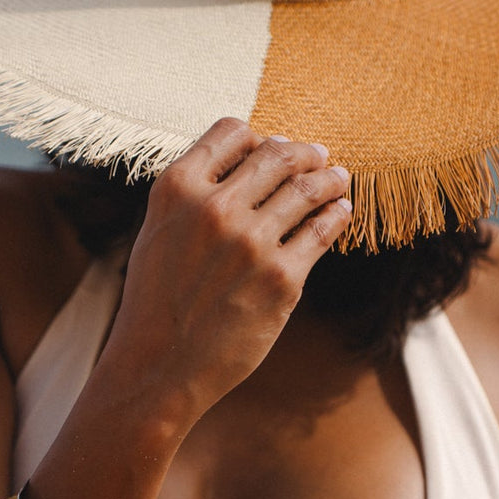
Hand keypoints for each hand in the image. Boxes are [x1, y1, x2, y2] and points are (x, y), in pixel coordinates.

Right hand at [103, 118, 351, 419]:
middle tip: (319, 157)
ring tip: (338, 179)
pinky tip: (341, 211)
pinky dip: (337, 214)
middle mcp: (214, 207)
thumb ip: (195, 193)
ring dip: (329, 179)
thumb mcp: (158, 231)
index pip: (231, 131)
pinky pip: (322, 230)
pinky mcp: (282, 277)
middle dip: (304, 153)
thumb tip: (253, 159)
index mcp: (176, 188)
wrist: (158, 367)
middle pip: (277, 155)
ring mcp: (250, 242)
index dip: (258, 136)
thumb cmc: (157, 301)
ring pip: (307, 189)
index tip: (274, 145)